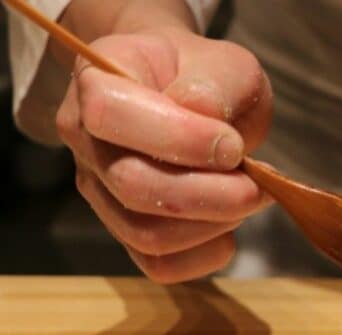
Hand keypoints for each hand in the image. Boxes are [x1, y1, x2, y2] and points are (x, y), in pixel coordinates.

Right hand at [56, 27, 272, 282]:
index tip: (231, 146)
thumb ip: (215, 84)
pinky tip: (228, 228)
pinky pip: (158, 265)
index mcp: (96, 81)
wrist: (190, 95)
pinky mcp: (124, 229)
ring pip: (146, 233)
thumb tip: (204, 117)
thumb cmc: (203, 77)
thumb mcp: (224, 63)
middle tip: (257, 184)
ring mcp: (99, 189)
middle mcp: (84, 140)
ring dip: (212, 223)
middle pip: (132, 185)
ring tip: (247, 197)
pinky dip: (205, 256)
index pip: (110, 114)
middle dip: (210, 193)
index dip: (178, 137)